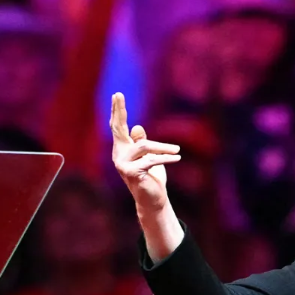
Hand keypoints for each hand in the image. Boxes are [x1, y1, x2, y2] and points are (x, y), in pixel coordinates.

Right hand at [110, 93, 180, 211]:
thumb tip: (137, 127)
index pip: (118, 127)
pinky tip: (178, 157)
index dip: (117, 111)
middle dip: (119, 111)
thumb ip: (141, 142)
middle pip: (118, 129)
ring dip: (163, 148)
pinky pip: (151, 160)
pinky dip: (166, 158)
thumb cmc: (151, 177)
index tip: (117, 95)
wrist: (152, 200)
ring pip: (144, 146)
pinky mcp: (132, 173)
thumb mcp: (148, 157)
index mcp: (122, 149)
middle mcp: (118, 155)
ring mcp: (122, 164)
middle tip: (118, 94)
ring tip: (177, 150)